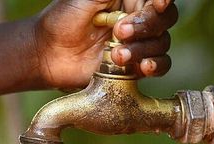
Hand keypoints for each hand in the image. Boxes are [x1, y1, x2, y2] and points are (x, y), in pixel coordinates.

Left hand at [34, 0, 177, 87]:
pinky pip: (160, 66)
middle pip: (165, 20)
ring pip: (161, 44)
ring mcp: (138, 44)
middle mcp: (137, 19)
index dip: (162, 1)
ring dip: (142, 49)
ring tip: (116, 55)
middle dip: (146, 25)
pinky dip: (156, 66)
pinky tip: (143, 67)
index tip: (158, 3)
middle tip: (119, 31)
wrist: (48, 53)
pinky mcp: (135, 67)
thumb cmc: (64, 18)